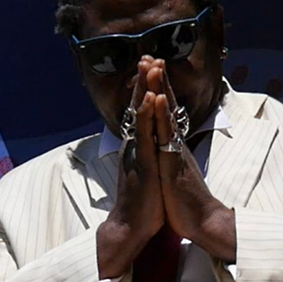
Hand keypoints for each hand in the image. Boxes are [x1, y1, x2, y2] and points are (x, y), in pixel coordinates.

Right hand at [97, 58, 164, 277]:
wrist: (132, 226)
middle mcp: (134, 146)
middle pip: (139, 106)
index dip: (145, 90)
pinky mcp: (143, 163)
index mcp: (138, 148)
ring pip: (141, 115)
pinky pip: (145, 134)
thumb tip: (149, 151)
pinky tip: (150, 97)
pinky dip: (148, 114)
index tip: (150, 70)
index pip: (142, 113)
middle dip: (144, 80)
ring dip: (145, 88)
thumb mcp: (147, 174)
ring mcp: (137, 152)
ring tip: (148, 65)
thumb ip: (147, 159)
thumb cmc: (143, 203)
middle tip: (147, 55)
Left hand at [149, 61, 236, 262]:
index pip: (167, 114)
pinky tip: (157, 98)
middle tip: (152, 56)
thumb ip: (172, 161)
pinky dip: (162, 115)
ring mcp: (176, 151)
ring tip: (154, 65)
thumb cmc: (187, 203)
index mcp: (174, 148)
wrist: (202, 221)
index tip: (153, 73)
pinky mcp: (174, 162)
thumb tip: (169, 155)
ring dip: (161, 88)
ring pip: (168, 114)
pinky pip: (167, 135)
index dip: (160, 92)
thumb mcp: (175, 176)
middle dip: (160, 81)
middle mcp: (176, 144)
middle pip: (168, 105)